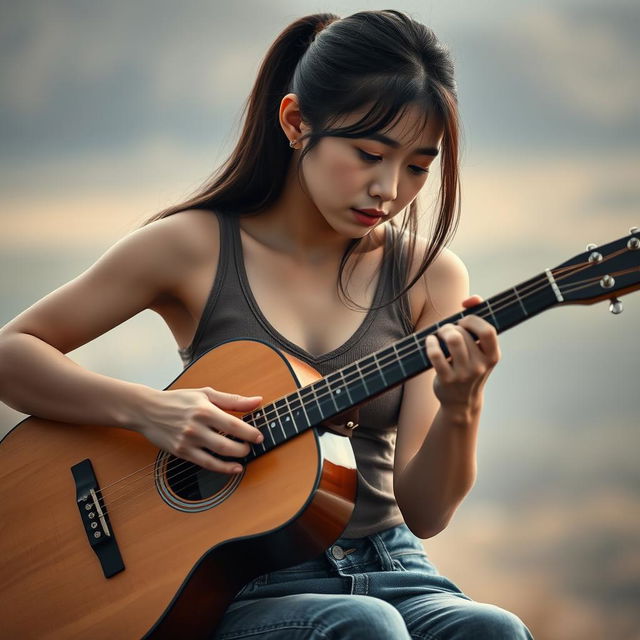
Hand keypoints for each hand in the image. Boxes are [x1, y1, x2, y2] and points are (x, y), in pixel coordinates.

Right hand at [133, 386, 263, 473]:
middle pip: (227, 444)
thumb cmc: (179, 400)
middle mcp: (196, 426)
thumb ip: (233, 400)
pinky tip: (233, 468)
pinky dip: (221, 468)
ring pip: (217, 455)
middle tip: (252, 446)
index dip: (249, 433)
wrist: (148, 410)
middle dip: (244, 448)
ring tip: (244, 455)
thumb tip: (257, 400)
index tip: (259, 436)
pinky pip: (205, 463)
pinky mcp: (181, 452)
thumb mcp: (206, 394)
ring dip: (235, 459)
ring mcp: (188, 441)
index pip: (233, 425)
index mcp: (204, 409)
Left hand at [424, 295, 500, 411]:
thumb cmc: (469, 366)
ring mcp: (464, 374)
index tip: (464, 321)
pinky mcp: (447, 379)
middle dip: (451, 326)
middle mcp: (480, 365)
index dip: (473, 320)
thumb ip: (478, 321)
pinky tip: (430, 342)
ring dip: (441, 332)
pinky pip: (436, 354)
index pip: (488, 331)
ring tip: (439, 335)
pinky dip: (430, 343)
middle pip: (463, 333)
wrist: (461, 402)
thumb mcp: (480, 349)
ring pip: (451, 340)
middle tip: (447, 330)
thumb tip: (471, 299)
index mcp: (493, 355)